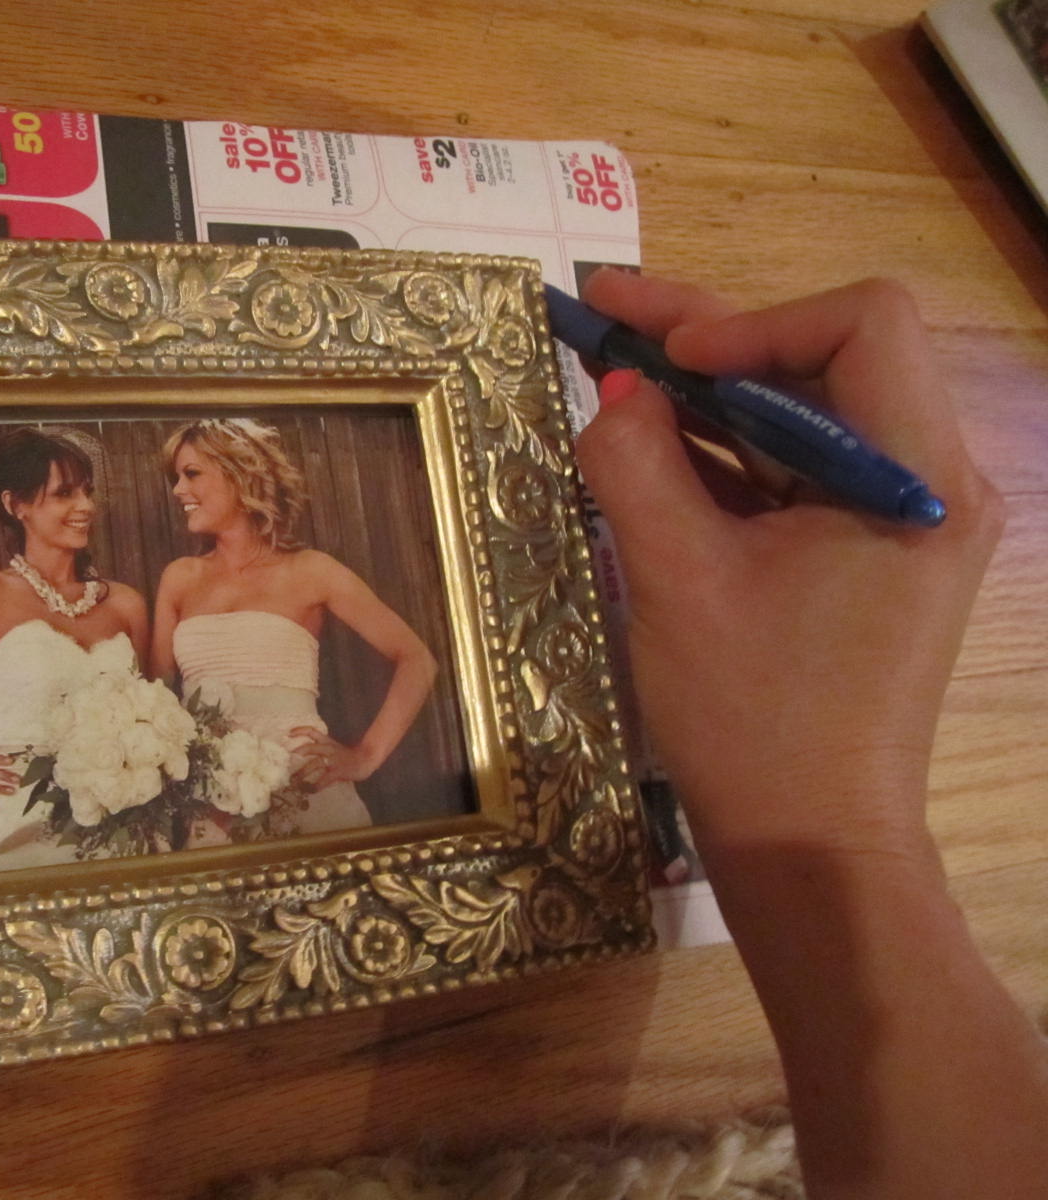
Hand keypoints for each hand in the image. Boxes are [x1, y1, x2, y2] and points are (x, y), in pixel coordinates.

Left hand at [289, 726, 375, 789]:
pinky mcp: (338, 771)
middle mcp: (329, 749)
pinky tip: (310, 791)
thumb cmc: (349, 756)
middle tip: (286, 761)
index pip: (312, 732)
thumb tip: (303, 754)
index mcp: (327, 742)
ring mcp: (333, 760)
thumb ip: (321, 750)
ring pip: (315, 764)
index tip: (289, 733)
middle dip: (298, 753)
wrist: (366, 760)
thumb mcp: (334, 749)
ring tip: (294, 781)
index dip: (300, 731)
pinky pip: (324, 779)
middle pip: (311, 747)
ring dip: (303, 773)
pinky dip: (315, 786)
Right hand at [573, 272, 1001, 866]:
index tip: (666, 359)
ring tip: (610, 368)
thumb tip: (618, 388)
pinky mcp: (869, 554)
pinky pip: (798, 472)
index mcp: (918, 479)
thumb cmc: (753, 720)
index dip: (753, 320)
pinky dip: (726, 454)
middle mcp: (933, 483)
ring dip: (710, 394)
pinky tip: (649, 443)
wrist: (809, 846)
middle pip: (828, 359)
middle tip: (605, 310)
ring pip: (806, 413)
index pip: (863, 324)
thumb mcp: (676, 581)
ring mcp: (903, 520)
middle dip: (710, 338)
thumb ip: (636, 464)